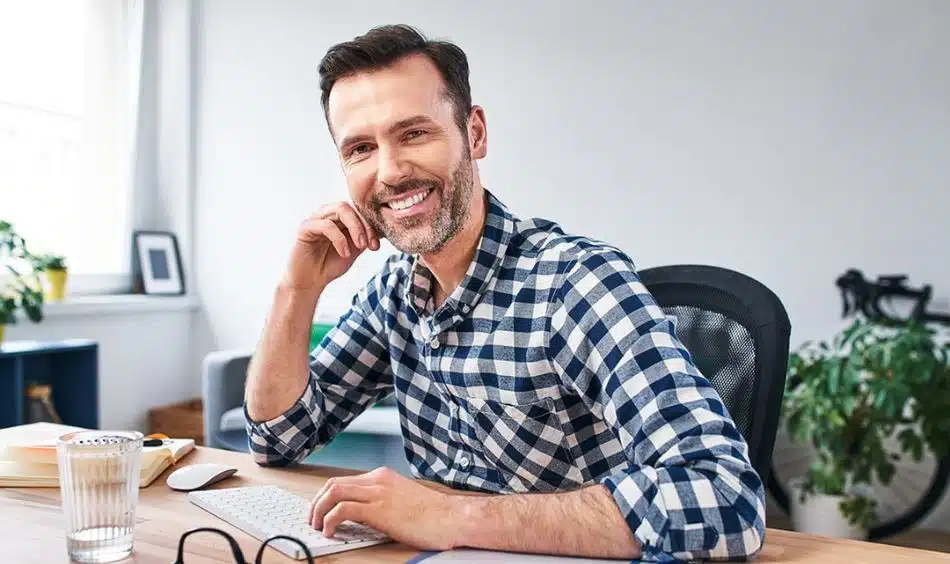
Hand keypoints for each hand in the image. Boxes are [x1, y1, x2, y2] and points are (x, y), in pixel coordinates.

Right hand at [282, 202, 380, 292]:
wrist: (310, 282)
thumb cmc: (329, 265)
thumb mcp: (354, 250)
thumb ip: (365, 237)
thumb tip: (383, 228)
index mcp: (338, 217)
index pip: (358, 210)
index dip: (371, 225)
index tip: (376, 245)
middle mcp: (327, 214)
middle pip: (351, 206)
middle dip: (365, 225)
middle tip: (370, 245)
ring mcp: (315, 218)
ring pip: (340, 209)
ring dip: (355, 228)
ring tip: (360, 246)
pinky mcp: (305, 228)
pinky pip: (326, 225)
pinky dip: (340, 239)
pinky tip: (344, 253)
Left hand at [308, 467, 459, 550]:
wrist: (452, 518)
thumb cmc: (433, 515)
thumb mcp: (403, 500)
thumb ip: (382, 501)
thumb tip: (361, 515)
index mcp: (383, 476)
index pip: (343, 481)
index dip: (326, 497)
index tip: (320, 511)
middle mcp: (377, 480)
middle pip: (333, 484)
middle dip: (317, 503)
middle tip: (313, 520)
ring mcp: (378, 493)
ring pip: (333, 493)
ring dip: (319, 510)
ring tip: (317, 526)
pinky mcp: (378, 509)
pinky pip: (343, 509)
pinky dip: (330, 520)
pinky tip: (331, 531)